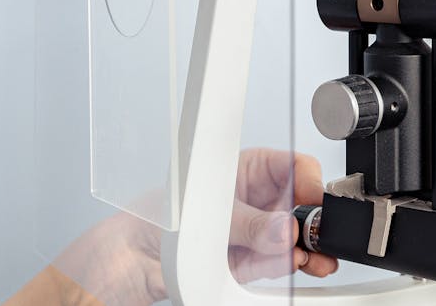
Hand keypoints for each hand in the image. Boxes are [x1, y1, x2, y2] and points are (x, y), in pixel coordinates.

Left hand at [50, 149, 337, 305]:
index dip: (306, 177)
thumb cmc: (144, 223)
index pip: (286, 165)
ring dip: (309, 245)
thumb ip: (246, 224)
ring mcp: (248, 234)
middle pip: (296, 202)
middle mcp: (249, 200)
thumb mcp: (200, 216)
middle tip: (320, 229)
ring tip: (317, 255)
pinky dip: (291, 266)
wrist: (115, 270)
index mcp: (240, 170)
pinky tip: (298, 264)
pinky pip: (278, 263)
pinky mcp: (244, 265)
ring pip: (292, 235)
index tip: (314, 195)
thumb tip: (282, 228)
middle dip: (313, 216)